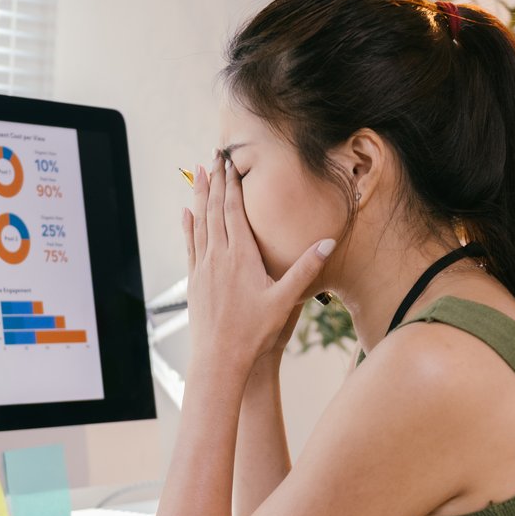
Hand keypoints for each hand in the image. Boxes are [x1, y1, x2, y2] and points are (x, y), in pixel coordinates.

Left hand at [182, 155, 334, 377]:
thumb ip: (305, 269)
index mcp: (240, 257)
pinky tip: (186, 214)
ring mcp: (202, 268)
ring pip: (199, 223)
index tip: (231, 162)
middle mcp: (217, 257)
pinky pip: (190, 245)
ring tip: (200, 174)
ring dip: (200, 196)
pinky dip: (189, 225)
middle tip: (214, 156)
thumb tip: (327, 242)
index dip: (232, 185)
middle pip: (214, 210)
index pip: (233, 211)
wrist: (219, 359)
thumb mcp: (285, 301)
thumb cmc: (254, 332)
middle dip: (215, 181)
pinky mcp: (194, 281)